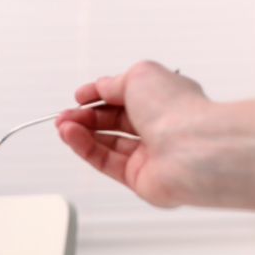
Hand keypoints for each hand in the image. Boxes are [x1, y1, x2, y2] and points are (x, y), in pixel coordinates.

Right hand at [55, 60, 210, 207]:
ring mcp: (150, 155)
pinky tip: (71, 137)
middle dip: (85, 117)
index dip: (99, 96)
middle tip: (64, 115)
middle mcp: (159, 128)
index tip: (79, 97)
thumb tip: (100, 87)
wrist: (192, 149)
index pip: (125, 98)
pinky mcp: (139, 178)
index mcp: (165, 100)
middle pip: (113, 122)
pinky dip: (85, 149)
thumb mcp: (138, 76)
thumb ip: (113, 83)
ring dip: (80, 133)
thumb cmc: (177, 110)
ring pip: (106, 144)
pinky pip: (105, 162)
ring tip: (62, 126)